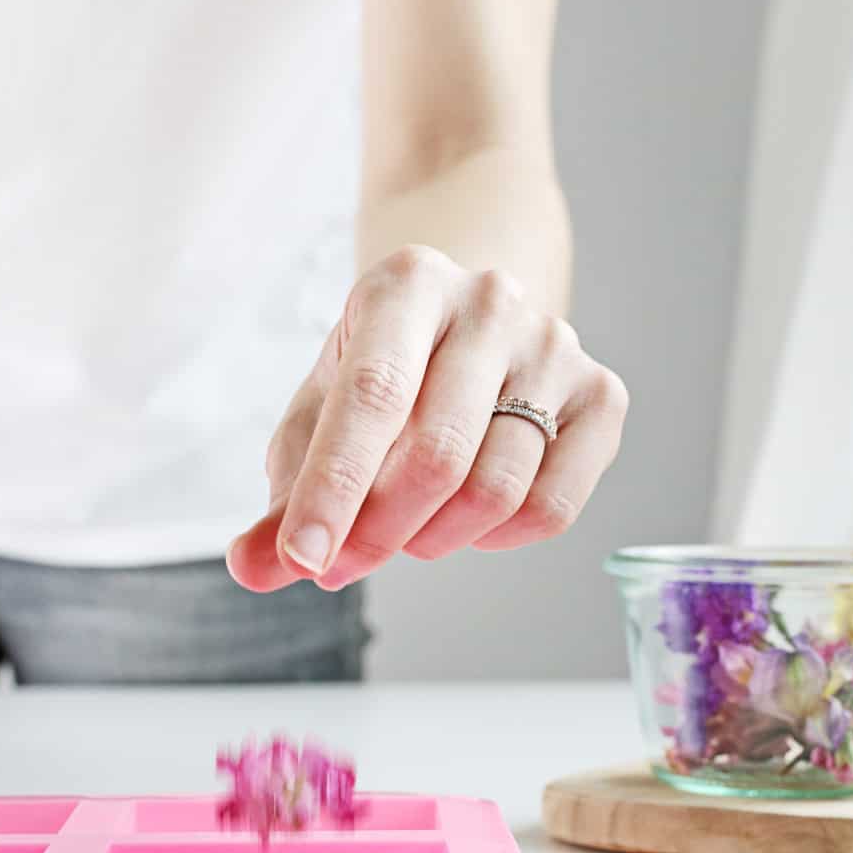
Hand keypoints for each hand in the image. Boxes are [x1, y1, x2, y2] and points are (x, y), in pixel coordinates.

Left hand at [226, 245, 627, 592]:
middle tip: (346, 560)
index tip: (302, 560)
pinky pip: (552, 506)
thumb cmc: (384, 375)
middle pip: (439, 454)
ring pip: (496, 490)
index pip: (372, 397)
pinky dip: (499, 539)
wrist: (466, 322)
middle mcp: (492, 301)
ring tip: (409, 530)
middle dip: (381, 530)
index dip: (334, 490)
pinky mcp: (601, 393)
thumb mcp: (321, 415)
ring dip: (436, 538)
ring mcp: (556, 345)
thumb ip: (288, 492)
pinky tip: (468, 522)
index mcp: (408, 283)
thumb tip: (251, 569)